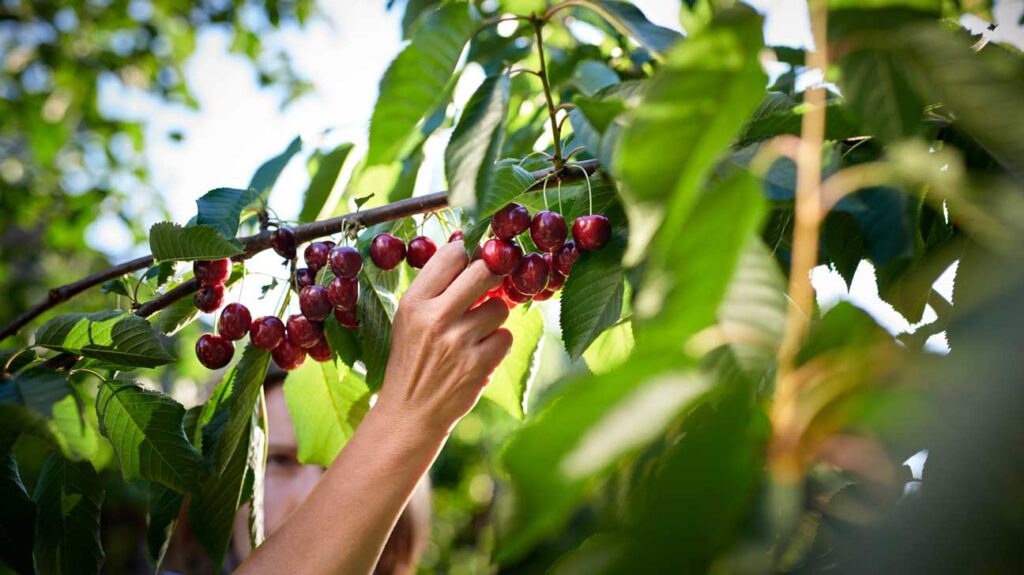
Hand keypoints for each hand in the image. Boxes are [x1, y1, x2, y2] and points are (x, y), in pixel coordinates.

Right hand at [376, 241, 512, 434]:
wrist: (409, 413)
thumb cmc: (413, 360)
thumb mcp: (409, 319)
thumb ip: (435, 289)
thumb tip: (470, 251)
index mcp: (414, 302)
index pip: (452, 256)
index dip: (469, 255)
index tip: (473, 263)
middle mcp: (435, 318)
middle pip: (484, 272)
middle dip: (491, 277)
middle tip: (487, 288)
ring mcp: (458, 342)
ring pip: (500, 306)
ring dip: (493, 317)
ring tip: (475, 332)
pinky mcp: (478, 365)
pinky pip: (506, 336)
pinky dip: (497, 344)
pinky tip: (479, 354)